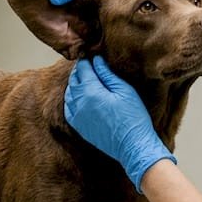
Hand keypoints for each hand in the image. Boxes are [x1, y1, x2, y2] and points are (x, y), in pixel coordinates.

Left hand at [64, 57, 175, 190]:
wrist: (132, 146)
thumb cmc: (133, 117)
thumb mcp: (124, 91)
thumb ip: (107, 74)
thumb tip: (96, 61)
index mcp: (90, 91)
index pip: (82, 69)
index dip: (86, 61)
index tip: (90, 56)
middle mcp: (79, 103)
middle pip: (74, 80)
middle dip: (79, 71)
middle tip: (88, 65)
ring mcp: (77, 117)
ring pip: (69, 94)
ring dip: (75, 84)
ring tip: (84, 79)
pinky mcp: (80, 127)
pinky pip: (68, 109)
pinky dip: (71, 100)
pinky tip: (78, 98)